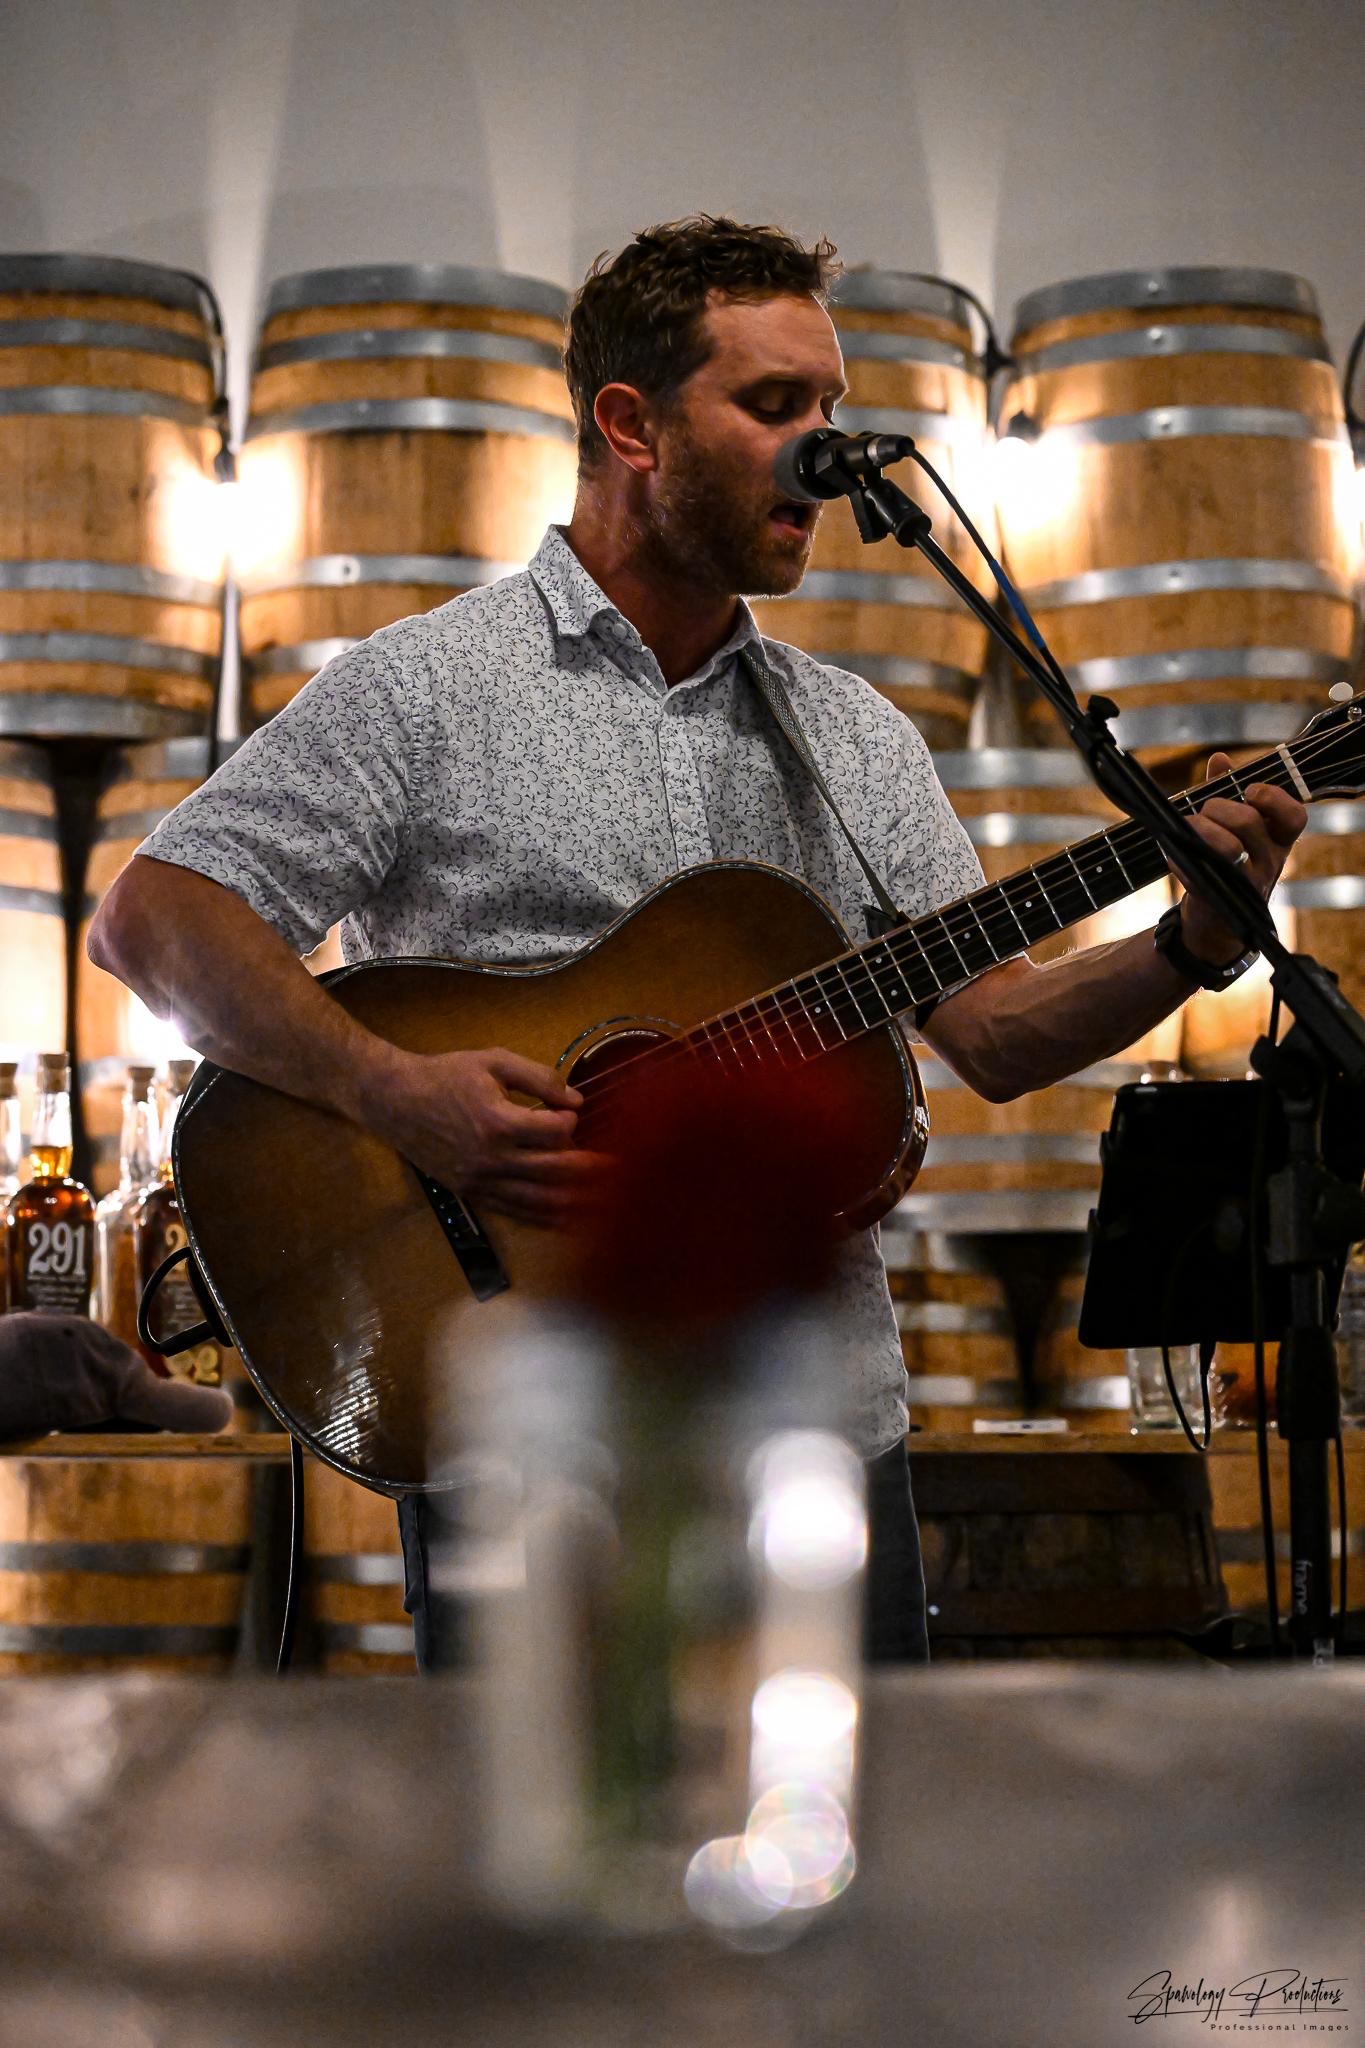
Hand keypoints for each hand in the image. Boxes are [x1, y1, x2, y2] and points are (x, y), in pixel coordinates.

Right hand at [372, 1046, 606, 1227]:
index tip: (573, 1112)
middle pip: (555, 1170)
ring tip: (605, 1200)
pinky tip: (566, 1219)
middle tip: (618, 1166)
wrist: (394, 1100)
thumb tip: (578, 1100)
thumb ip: (539, 1078)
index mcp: (498, 1121)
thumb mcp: (493, 1062)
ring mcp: (480, 1180)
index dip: (571, 1121)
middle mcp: (491, 1157)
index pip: (556, 1130)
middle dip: (590, 1170)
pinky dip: (543, 1217)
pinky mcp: (471, 1193)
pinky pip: (514, 1211)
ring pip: (538, 1199)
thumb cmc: (446, 1075)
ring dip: (574, 1201)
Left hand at [1177, 751, 1306, 964]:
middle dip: (1219, 808)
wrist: (1216, 918)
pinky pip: (1200, 872)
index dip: (1274, 798)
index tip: (1250, 791)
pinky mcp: (1220, 900)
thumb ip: (1227, 791)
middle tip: (1205, 810)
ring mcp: (1247, 883)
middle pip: (1249, 823)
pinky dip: (1180, 858)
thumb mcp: (1233, 827)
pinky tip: (1172, 854)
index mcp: (1277, 840)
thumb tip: (1219, 759)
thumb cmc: (1225, 862)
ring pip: (1228, 848)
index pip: (1294, 816)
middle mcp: (1269, 861)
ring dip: (1200, 830)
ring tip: (1187, 828)